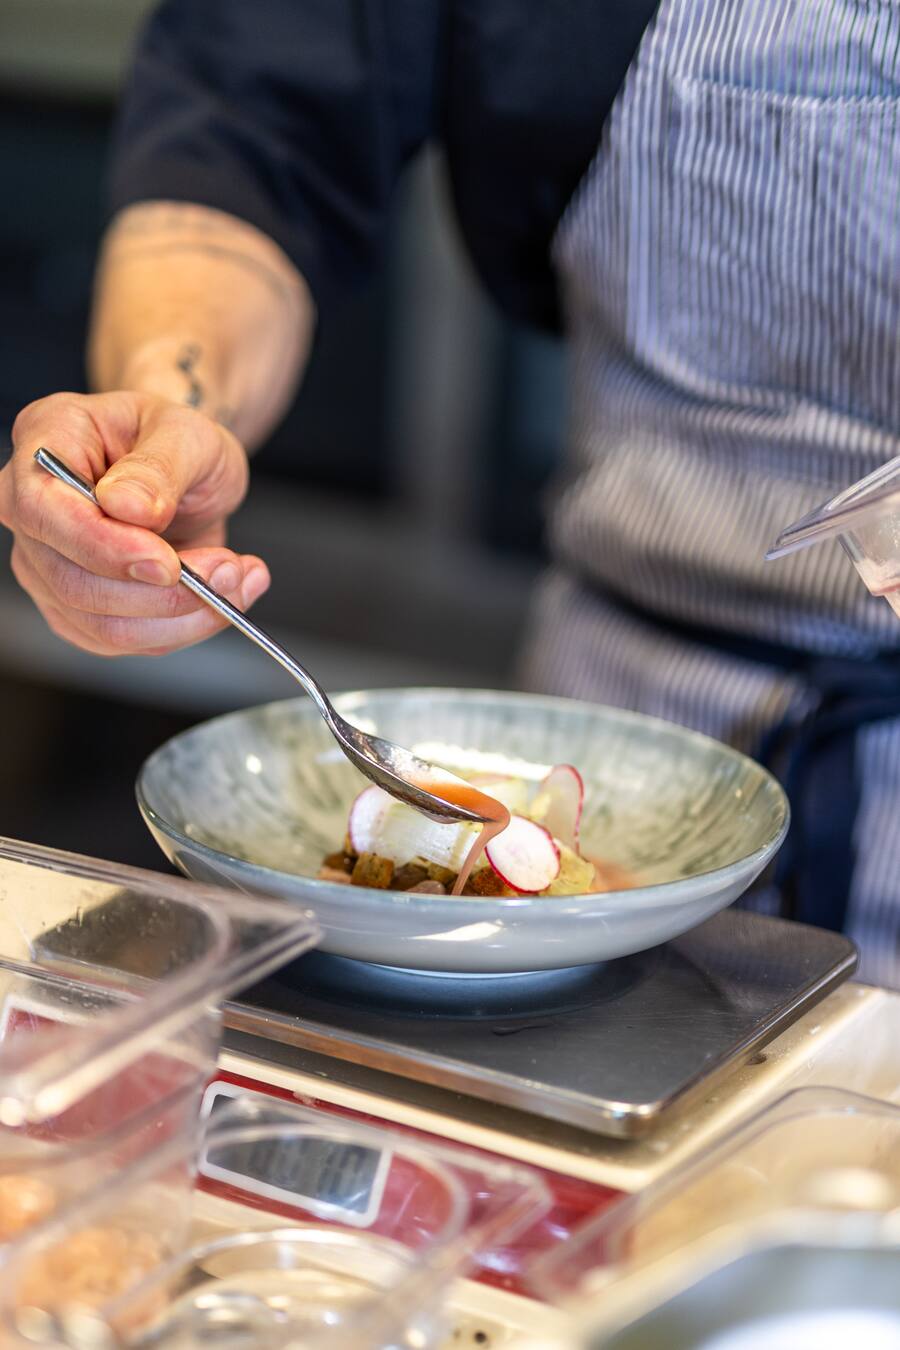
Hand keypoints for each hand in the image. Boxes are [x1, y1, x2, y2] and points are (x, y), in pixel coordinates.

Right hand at [0, 391, 269, 655]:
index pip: (42, 510)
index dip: (104, 547)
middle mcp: (32, 509)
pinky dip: (185, 628)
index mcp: (46, 442)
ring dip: (184, 615)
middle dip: (163, 593)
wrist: (185, 470)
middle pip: (73, 582)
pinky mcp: (78, 609)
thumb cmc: (176, 441)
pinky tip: (224, 597)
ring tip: (239, 578)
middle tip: (230, 569)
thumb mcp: (186, 433)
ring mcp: (48, 565)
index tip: (169, 564)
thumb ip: (158, 467)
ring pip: (104, 626)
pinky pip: (127, 641)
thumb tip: (128, 506)